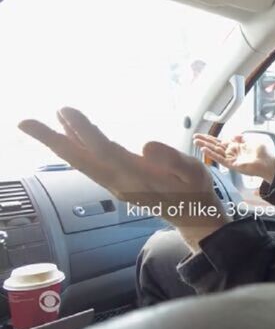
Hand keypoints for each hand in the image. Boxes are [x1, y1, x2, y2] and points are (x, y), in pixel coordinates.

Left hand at [18, 107, 226, 251]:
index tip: (66, 111)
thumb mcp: (195, 175)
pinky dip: (74, 149)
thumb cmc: (195, 192)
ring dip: (59, 144)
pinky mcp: (116, 182)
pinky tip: (67, 136)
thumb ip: (174, 161)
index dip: (85, 132)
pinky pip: (89, 164)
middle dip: (53, 141)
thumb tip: (146, 145)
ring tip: (37, 124)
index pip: (106, 151)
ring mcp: (116, 184)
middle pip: (82, 160)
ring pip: (82, 163)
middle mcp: (120, 182)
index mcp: (139, 178)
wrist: (193, 217)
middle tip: (25, 123)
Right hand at [193, 133, 274, 183]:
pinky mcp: (232, 165)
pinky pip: (220, 159)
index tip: (201, 135)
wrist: (268, 163)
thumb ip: (241, 138)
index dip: (210, 139)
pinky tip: (205, 150)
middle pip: (215, 146)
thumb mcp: (251, 141)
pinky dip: (212, 154)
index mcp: (235, 147)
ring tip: (196, 142)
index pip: (220, 142)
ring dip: (205, 146)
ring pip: (215, 152)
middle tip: (194, 137)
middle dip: (204, 141)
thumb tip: (234, 135)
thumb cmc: (262, 153)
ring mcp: (230, 159)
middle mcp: (231, 153)